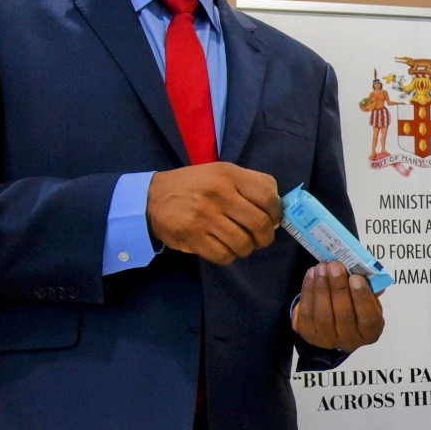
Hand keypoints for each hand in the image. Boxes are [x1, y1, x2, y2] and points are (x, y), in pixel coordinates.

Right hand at [146, 162, 280, 264]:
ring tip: (239, 242)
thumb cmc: (195, 185)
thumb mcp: (223, 173)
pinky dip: (228, 255)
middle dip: (265, 238)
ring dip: (246, 248)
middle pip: (259, 225)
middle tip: (259, 238)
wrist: (152, 197)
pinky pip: (224, 255)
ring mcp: (205, 216)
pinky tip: (222, 247)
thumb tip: (278, 209)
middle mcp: (219, 194)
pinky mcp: (193, 236)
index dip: (277, 214)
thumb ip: (253, 184)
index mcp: (230, 175)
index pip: (269, 198)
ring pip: (244, 244)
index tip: (272, 221)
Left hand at [292, 262, 385, 351]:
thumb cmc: (355, 305)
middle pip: (344, 315)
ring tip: (321, 268)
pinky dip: (308, 291)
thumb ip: (369, 287)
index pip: (369, 318)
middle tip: (335, 266)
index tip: (356, 278)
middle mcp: (349, 341)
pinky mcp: (307, 334)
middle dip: (338, 288)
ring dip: (321, 287)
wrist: (333, 319)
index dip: (362, 298)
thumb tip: (365, 271)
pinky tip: (312, 275)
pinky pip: (306, 313)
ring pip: (322, 314)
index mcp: (370, 332)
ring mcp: (326, 339)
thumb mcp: (368, 298)